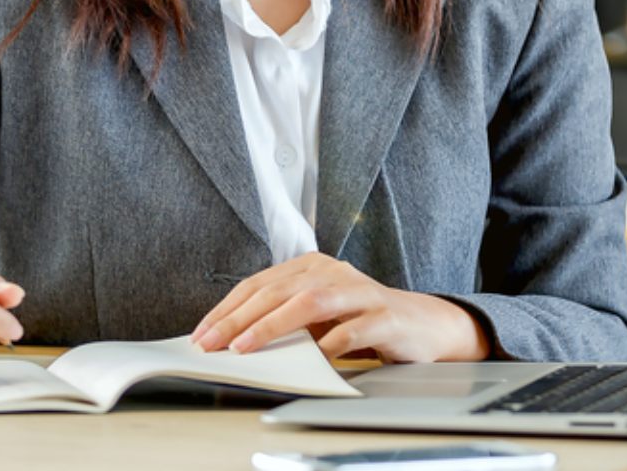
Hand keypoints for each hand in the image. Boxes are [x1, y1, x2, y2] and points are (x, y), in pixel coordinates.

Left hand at [189, 253, 489, 362]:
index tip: (203, 333)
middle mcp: (333, 272)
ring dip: (273, 325)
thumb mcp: (319, 315)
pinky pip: (352, 329)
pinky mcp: (385, 315)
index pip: (260, 283)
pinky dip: (329, 344)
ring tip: (246, 346)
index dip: (228, 308)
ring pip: (310, 302)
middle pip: (278, 291)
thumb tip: (234, 338)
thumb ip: (285, 318)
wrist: (423, 325)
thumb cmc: (361, 320)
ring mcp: (361, 291)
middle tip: (212, 343)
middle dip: (239, 319)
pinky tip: (311, 358)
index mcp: (312, 267)